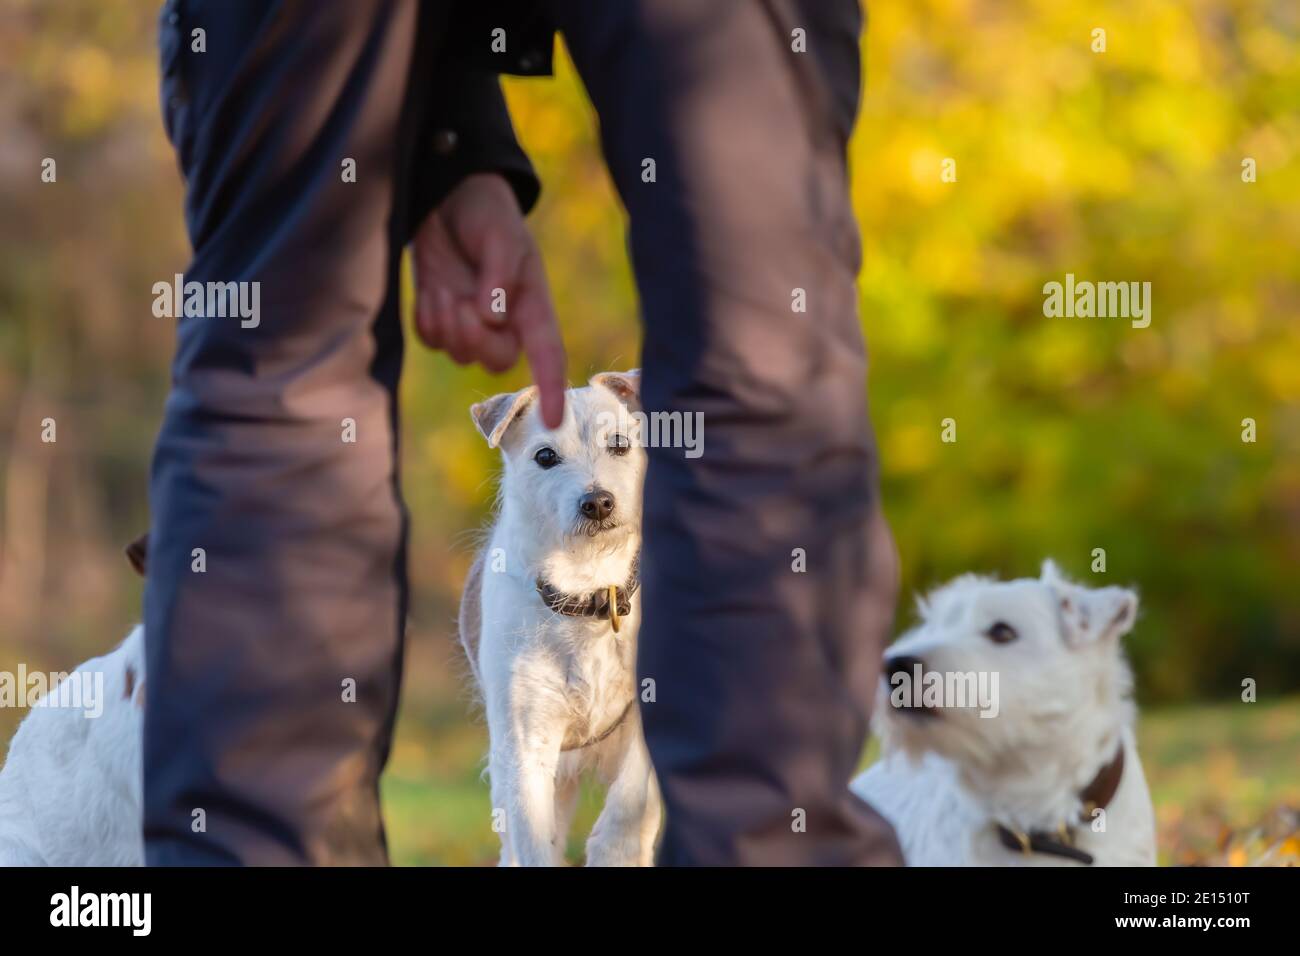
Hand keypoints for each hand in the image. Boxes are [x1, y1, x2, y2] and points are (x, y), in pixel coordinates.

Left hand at [412, 173, 564, 426]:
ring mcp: (471, 323)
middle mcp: (506, 322)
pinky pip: (432, 341)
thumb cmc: (487, 214)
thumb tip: (492, 317)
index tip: (555, 422)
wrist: (447, 199)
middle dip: (475, 339)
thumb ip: (500, 275)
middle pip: (497, 361)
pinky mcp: (441, 319)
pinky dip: (427, 318)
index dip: (552, 389)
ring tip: (444, 286)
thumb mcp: (502, 235)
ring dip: (447, 323)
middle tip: (461, 303)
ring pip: (461, 354)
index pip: (548, 355)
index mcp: (532, 305)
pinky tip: (432, 290)